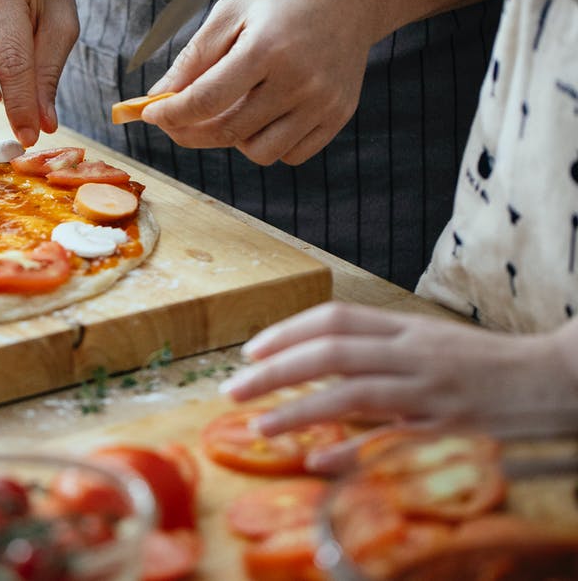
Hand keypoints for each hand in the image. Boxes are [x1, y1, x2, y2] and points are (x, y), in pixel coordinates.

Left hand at [141, 0, 380, 165]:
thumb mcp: (230, 13)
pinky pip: (292, 154)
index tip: (151, 115)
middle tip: (176, 121)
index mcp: (267, 49)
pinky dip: (269, 143)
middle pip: (228, 132)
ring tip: (231, 109)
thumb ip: (193, 58)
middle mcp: (299, 81)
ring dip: (233, 140)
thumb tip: (159, 98)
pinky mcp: (338, 115)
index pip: (205, 101)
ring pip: (260, 153)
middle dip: (189, 133)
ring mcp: (323, 103)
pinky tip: (263, 114)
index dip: (170, 114)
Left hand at [219, 302, 577, 471]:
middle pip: (333, 353)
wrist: (557, 377)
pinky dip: (353, 452)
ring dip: (299, 411)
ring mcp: (432, 391)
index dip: (286, 332)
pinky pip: (392, 441)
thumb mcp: (428, 342)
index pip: (336, 318)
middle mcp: (414, 354)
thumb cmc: (484, 363)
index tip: (250, 351)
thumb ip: (378, 348)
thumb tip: (317, 364)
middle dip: (276, 371)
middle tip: (235, 389)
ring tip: (260, 427)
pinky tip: (318, 462)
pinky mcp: (449, 429)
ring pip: (354, 394)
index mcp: (407, 328)